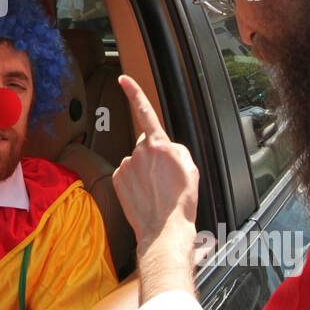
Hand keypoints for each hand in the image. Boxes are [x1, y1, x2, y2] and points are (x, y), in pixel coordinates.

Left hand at [112, 76, 201, 296]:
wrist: (164, 229)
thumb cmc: (180, 202)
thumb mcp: (191, 168)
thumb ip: (177, 150)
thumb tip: (166, 148)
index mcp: (160, 146)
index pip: (145, 112)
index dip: (134, 93)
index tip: (123, 79)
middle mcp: (140, 152)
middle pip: (146, 144)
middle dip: (154, 156)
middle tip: (165, 178)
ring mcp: (127, 165)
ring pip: (137, 161)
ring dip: (145, 170)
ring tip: (156, 190)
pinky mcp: (118, 179)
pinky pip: (127, 174)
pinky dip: (135, 181)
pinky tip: (145, 194)